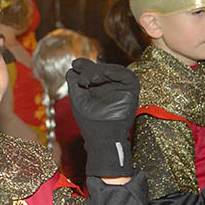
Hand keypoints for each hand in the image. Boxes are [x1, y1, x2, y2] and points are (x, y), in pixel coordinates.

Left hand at [65, 58, 139, 176]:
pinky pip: (128, 77)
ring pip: (115, 70)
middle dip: (91, 68)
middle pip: (103, 69)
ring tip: (91, 79)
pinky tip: (104, 74)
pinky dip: (117, 72)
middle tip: (81, 76)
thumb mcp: (78, 100)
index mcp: (99, 87)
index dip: (85, 65)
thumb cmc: (90, 122)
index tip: (74, 64)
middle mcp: (112, 86)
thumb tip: (73, 67)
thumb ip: (75, 83)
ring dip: (102, 70)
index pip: (94, 70)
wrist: (101, 139)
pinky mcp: (131, 92)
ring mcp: (122, 88)